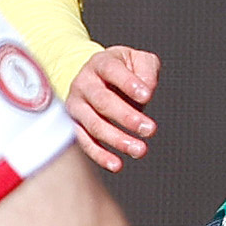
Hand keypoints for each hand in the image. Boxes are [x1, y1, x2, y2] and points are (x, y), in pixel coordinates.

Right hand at [67, 45, 161, 167]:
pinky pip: (85, 142)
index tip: (147, 95)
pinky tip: (117, 164)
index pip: (112, 70)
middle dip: (127, 117)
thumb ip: (147, 70)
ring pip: (93, 124)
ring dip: (117, 140)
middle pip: (102, 101)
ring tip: (140, 149)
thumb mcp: (138, 60)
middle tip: (149, 129)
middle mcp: (84, 83)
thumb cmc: (122, 70)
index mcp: (100, 63)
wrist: (98, 77)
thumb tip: (147, 90)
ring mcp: (77, 105)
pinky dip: (100, 155)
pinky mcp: (75, 125)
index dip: (129, 83)